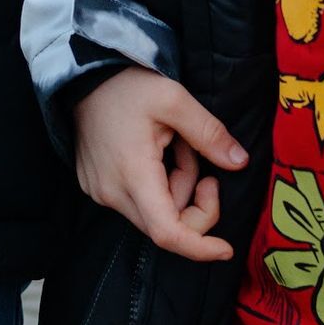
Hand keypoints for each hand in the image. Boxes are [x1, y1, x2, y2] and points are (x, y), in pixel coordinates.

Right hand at [73, 66, 249, 262]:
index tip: (226, 248)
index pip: (167, 233)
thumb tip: (239, 162)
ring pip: (154, 212)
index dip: (200, 247)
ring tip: (171, 143)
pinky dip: (157, 183)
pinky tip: (154, 150)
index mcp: (133, 173)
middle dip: (193, 197)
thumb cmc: (127, 85)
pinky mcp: (96, 188)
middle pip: (166, 224)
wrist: (84, 76)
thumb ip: (209, 133)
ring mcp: (100, 192)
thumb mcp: (174, 99)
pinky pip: (137, 202)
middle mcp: (111, 192)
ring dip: (175, 185)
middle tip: (195, 154)